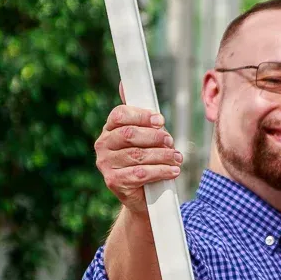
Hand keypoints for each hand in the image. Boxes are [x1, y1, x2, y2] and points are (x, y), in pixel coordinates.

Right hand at [95, 82, 181, 214]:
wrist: (143, 196)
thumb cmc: (145, 160)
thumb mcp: (145, 135)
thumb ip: (139, 114)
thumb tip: (124, 83)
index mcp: (109, 129)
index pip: (120, 115)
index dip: (142, 115)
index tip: (161, 120)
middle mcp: (103, 145)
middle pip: (130, 134)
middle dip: (155, 137)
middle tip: (171, 142)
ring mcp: (106, 164)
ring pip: (138, 155)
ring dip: (162, 155)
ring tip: (177, 158)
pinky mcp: (113, 181)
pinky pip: (140, 174)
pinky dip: (161, 171)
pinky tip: (173, 171)